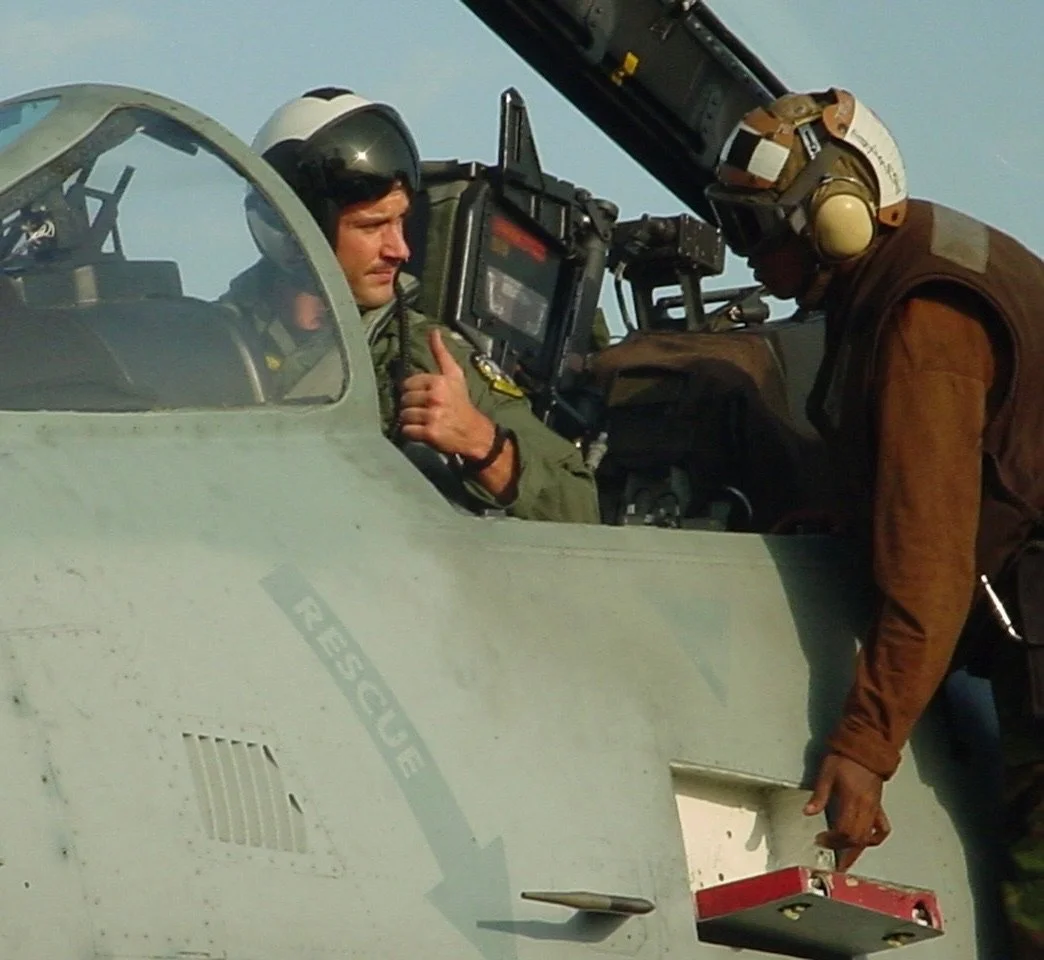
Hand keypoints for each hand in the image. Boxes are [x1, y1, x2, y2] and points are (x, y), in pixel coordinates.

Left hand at [399, 329, 494, 457]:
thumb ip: (441, 353)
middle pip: (404, 400)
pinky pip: (406, 430)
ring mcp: (432, 416)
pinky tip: (422, 432)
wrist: (474, 432)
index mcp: (439, 381)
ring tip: (423, 421)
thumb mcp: (454, 375)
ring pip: (404, 415)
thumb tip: (433, 331)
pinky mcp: (430, 433)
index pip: (408, 384)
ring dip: (410, 420)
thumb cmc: (461, 403)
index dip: (413, 391)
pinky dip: (411, 433)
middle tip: (423, 411)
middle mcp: (435, 397)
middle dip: (411, 406)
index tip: (423, 398)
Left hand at [804, 752, 889, 870]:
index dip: (832, 840)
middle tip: (829, 853)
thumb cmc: (844, 757)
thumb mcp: (826, 773)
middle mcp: (866, 807)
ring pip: (869, 837)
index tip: (820, 840)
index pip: (844, 830)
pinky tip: (865, 843)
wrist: (866, 747)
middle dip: (842, 849)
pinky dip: (874, 839)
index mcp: (853, 799)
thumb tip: (807, 812)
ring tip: (846, 860)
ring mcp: (875, 808)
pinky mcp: (879, 806)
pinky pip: (882, 829)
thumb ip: (819, 795)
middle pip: (857, 838)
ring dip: (856, 850)